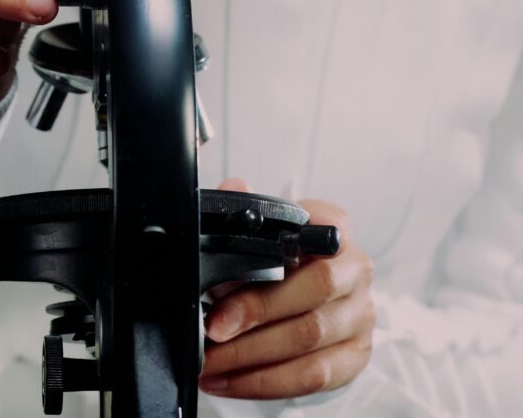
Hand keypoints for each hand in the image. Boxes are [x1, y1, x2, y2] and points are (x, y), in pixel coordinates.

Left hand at [199, 178, 375, 398]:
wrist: (304, 299)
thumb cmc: (279, 261)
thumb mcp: (257, 234)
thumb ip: (242, 210)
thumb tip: (234, 188)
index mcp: (331, 228)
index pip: (312, 231)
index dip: (267, 256)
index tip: (222, 280)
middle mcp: (355, 269)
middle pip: (312, 290)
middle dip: (254, 313)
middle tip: (211, 330)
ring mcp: (360, 314)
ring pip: (309, 338)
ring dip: (252, 357)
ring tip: (210, 363)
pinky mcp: (356, 355)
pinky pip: (312, 375)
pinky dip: (264, 382)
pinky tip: (229, 381)